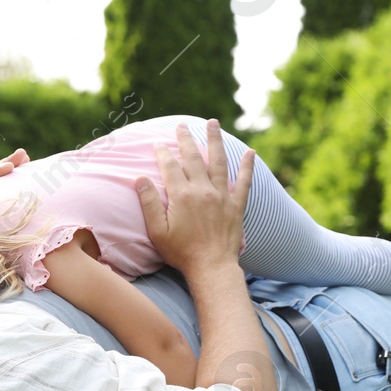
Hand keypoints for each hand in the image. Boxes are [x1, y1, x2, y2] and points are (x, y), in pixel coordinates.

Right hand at [135, 120, 254, 277]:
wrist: (212, 267)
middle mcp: (202, 190)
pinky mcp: (236, 205)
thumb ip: (148, 203)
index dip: (163, 153)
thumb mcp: (157, 231)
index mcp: (182, 195)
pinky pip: (244, 181)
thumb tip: (140, 178)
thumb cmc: (181, 252)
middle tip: (181, 125)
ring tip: (213, 123)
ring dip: (215, 140)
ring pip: (218, 161)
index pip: (170, 166)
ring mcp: (222, 196)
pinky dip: (247, 166)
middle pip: (193, 157)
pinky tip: (250, 152)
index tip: (158, 143)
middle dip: (186, 139)